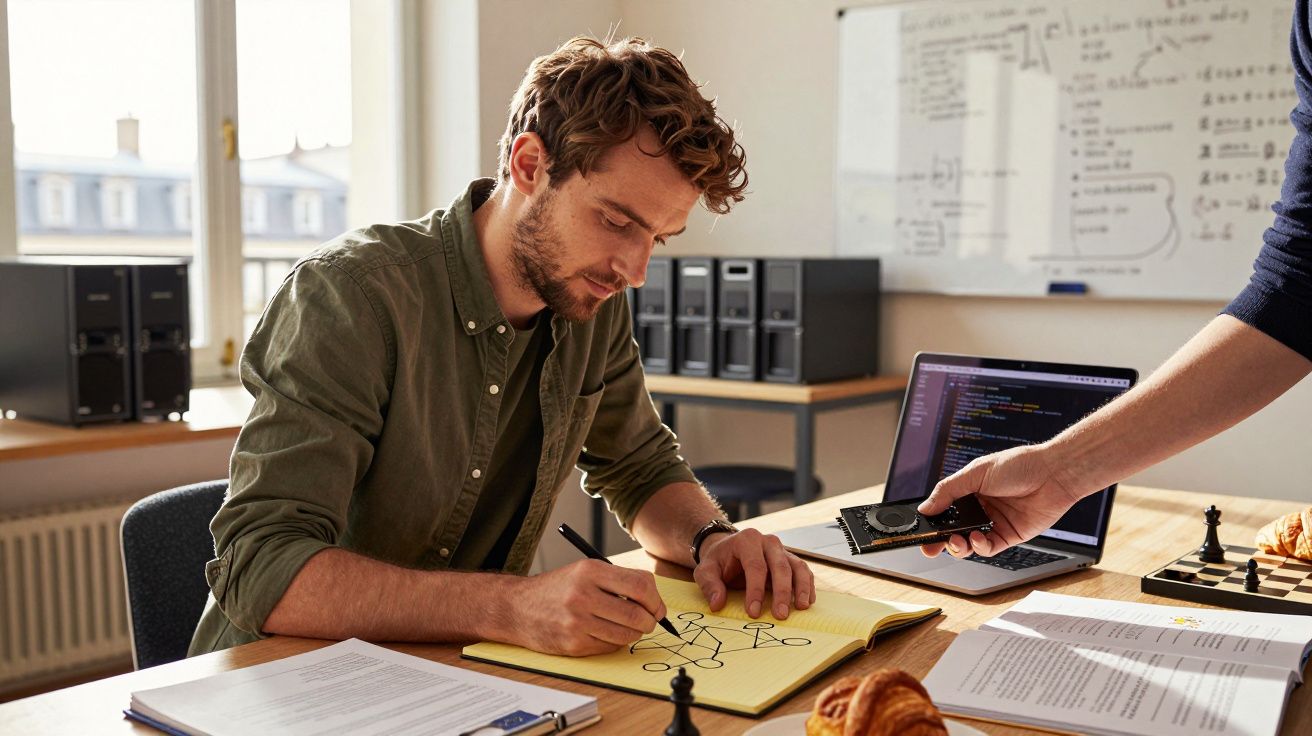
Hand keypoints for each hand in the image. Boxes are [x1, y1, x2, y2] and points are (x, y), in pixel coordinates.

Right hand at [505, 559, 665, 655]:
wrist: (518, 608)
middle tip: (649, 621)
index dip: (655, 599)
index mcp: (590, 571)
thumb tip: (655, 601)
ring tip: (627, 626)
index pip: (640, 586)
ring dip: (634, 633)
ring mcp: (577, 622)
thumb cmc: (557, 588)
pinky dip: (615, 642)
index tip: (657, 607)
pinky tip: (605, 632)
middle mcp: (583, 595)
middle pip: (637, 614)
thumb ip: (619, 580)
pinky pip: (609, 646)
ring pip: (626, 634)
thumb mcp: (585, 571)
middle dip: (650, 621)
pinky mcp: (573, 643)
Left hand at [693, 528, 815, 619]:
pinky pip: (803, 571)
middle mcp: (768, 542)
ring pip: (797, 567)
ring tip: (801, 607)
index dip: (755, 590)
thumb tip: (717, 604)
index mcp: (747, 540)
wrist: (728, 550)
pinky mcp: (790, 559)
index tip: (753, 612)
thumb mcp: (705, 570)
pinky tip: (806, 602)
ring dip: (800, 588)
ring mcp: (782, 549)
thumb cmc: (718, 561)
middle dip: (781, 592)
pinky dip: (807, 586)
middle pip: (780, 566)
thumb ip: (710, 585)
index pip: (755, 566)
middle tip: (780, 615)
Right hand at [917, 444, 1083, 557]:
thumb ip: (948, 491)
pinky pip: (988, 548)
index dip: (932, 522)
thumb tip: (925, 508)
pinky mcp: (1009, 536)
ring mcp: (994, 523)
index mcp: (968, 491)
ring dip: (959, 546)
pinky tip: (978, 538)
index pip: (944, 510)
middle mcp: (980, 508)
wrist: (1053, 474)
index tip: (921, 532)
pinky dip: (980, 546)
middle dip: (940, 541)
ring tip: (957, 540)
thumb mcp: (975, 472)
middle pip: (953, 530)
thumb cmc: (1019, 465)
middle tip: (930, 547)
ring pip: (968, 543)